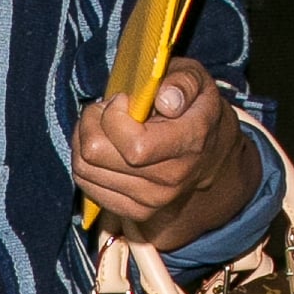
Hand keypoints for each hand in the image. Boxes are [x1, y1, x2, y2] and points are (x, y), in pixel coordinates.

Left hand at [73, 59, 259, 248]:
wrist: (210, 156)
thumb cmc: (194, 109)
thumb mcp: (197, 81)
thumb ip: (183, 83)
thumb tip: (165, 100)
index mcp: (189, 142)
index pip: (133, 145)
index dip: (114, 117)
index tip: (122, 100)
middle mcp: (171, 179)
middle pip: (97, 155)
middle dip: (90, 123)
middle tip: (104, 110)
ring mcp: (152, 200)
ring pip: (84, 170)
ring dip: (83, 142)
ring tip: (103, 127)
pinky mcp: (134, 212)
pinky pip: (86, 185)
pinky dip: (85, 163)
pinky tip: (102, 148)